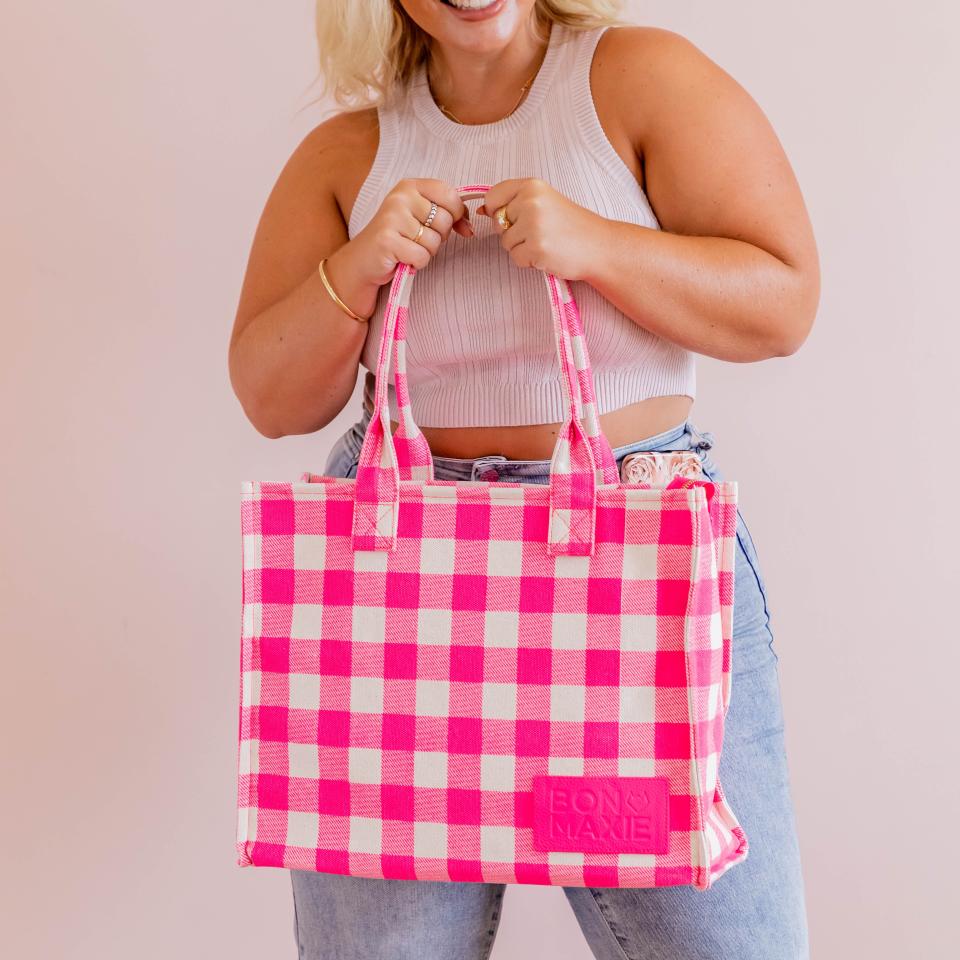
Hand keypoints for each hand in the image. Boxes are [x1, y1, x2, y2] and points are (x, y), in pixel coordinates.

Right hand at [348, 178, 473, 286]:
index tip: (451, 225)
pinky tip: (403, 258)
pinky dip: (417, 263)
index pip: (450, 194)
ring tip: (409, 248)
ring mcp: (392, 218)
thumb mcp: (422, 217)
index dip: (457, 214)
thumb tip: (469, 228)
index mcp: (410, 185)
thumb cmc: (398, 238)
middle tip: (418, 239)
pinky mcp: (387, 240)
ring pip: (435, 241)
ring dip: (427, 252)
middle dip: (439, 237)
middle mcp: (400, 197)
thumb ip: (448, 214)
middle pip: (445, 220)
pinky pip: (422, 256)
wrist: (364, 260)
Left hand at [479, 178, 605, 279]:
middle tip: (540, 232)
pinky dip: (529, 262)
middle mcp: (531, 202)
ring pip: (505, 243)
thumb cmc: (573, 227)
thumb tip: (482, 210)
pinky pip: (516, 258)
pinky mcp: (536, 248)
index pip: (493, 196)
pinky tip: (548, 255)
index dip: (497, 211)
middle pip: (497, 222)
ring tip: (546, 243)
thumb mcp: (545, 203)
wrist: (600, 246)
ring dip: (522, 248)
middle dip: (513, 232)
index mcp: (532, 186)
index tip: (515, 218)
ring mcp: (533, 225)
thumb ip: (515, 203)